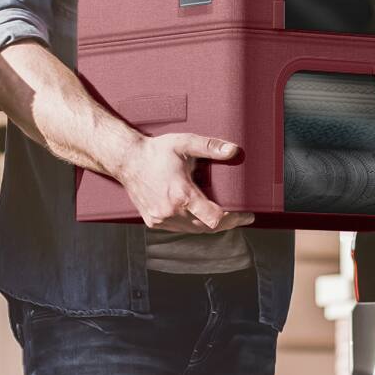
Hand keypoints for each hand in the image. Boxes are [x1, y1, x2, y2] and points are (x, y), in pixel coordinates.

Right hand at [120, 132, 252, 233]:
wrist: (127, 160)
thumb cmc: (156, 151)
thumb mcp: (184, 143)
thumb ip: (210, 147)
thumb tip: (234, 151)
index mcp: (181, 194)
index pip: (215, 218)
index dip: (234, 219)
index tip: (247, 215)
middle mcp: (171, 211)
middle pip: (207, 228)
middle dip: (227, 224)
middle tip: (241, 216)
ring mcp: (161, 219)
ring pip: (193, 231)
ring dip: (210, 226)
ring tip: (226, 217)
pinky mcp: (154, 222)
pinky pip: (180, 229)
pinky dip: (193, 225)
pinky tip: (201, 216)